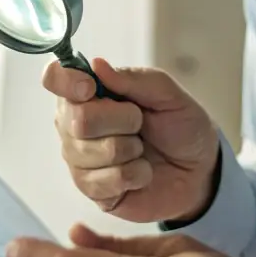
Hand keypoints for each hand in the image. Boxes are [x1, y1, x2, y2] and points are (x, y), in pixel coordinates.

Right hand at [43, 58, 219, 223]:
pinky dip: (134, 174)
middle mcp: (75, 124)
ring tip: (142, 149)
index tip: (91, 88)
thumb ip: (133, 79)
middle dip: (122, 120)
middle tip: (140, 122)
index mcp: (88, 93)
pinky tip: (141, 172)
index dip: (67, 82)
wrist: (200, 169)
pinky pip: (104, 181)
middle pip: (78, 120)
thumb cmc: (180, 126)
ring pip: (91, 152)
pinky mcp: (92, 191)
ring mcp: (80, 159)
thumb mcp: (168, 94)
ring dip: (130, 149)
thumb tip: (96, 65)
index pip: (55, 78)